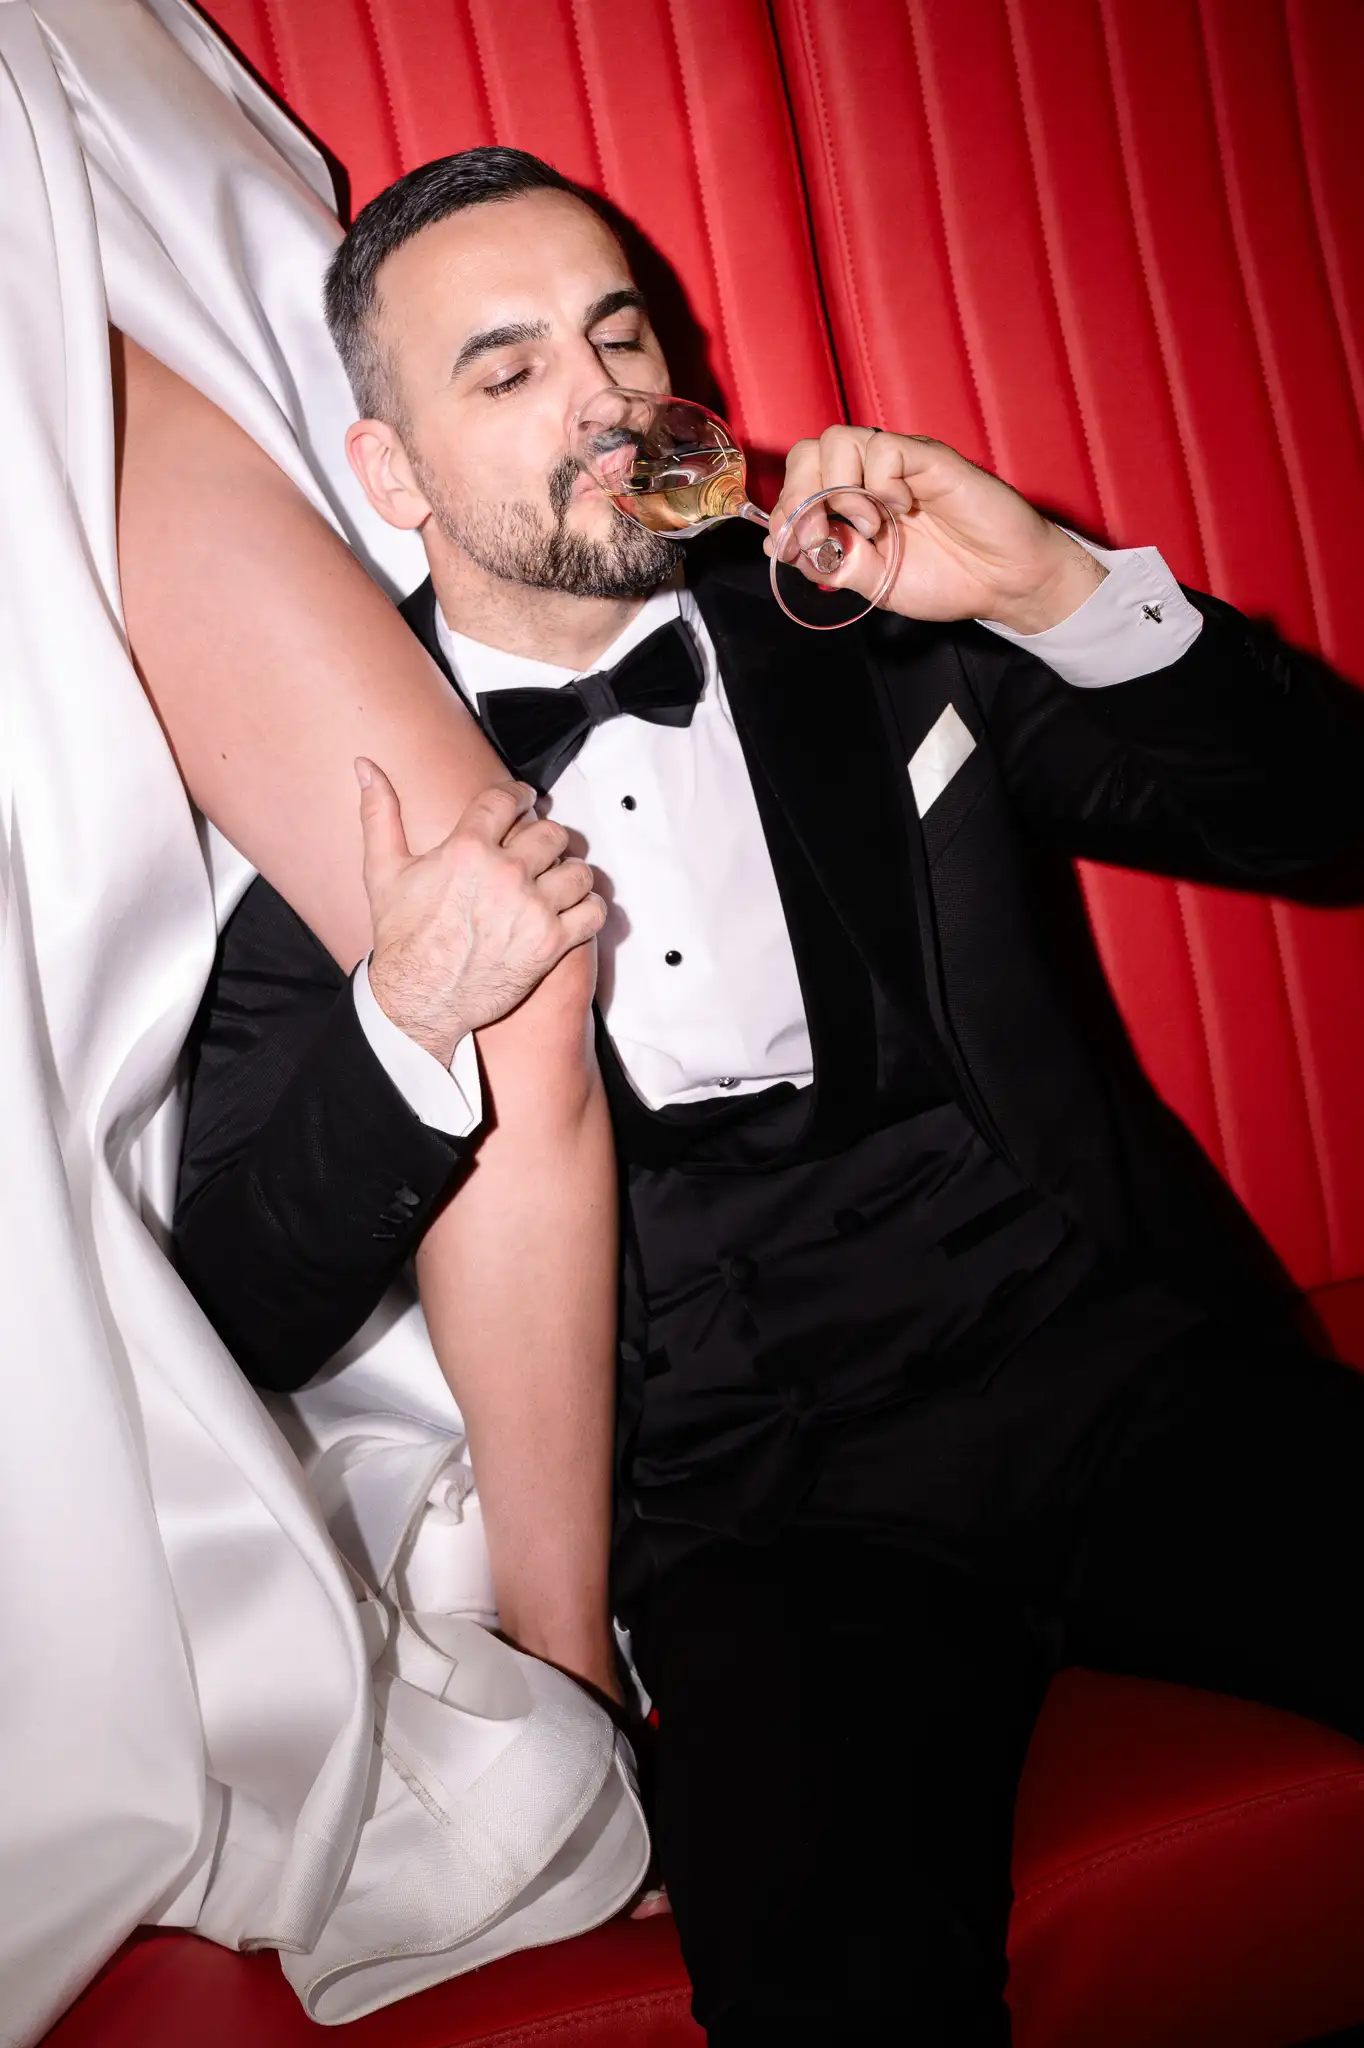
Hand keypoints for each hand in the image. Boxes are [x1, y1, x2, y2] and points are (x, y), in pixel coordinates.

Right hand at [357, 761, 605, 1063]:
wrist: (418, 998)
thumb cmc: (402, 938)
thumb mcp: (383, 870)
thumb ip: (379, 813)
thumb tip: (365, 766)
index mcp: (467, 849)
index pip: (508, 799)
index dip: (520, 795)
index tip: (526, 799)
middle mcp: (505, 874)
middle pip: (550, 831)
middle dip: (544, 836)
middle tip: (538, 848)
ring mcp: (532, 909)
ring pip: (578, 870)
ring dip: (569, 872)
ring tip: (556, 879)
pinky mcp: (550, 943)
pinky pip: (593, 912)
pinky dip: (589, 908)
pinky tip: (573, 908)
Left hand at [770, 426, 1105, 633]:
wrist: (1004, 583)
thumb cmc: (948, 579)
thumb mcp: (874, 584)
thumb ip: (830, 564)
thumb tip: (779, 545)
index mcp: (852, 502)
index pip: (797, 483)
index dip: (784, 513)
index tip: (791, 549)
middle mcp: (869, 475)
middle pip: (808, 452)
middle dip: (800, 498)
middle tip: (822, 538)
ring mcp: (898, 464)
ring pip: (838, 440)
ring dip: (839, 490)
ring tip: (870, 527)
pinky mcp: (928, 459)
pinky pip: (884, 449)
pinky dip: (881, 483)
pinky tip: (902, 510)